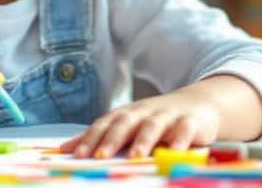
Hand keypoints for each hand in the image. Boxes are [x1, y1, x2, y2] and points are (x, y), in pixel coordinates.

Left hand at [59, 93, 220, 158]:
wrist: (197, 105)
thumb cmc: (154, 120)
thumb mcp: (127, 125)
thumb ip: (98, 137)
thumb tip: (64, 149)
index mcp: (125, 114)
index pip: (104, 125)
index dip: (90, 139)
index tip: (77, 155)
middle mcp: (143, 113)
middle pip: (125, 123)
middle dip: (112, 140)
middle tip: (100, 155)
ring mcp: (167, 116)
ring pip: (153, 126)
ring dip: (143, 140)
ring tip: (135, 156)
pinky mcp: (190, 122)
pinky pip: (184, 131)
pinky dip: (180, 141)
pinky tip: (175, 152)